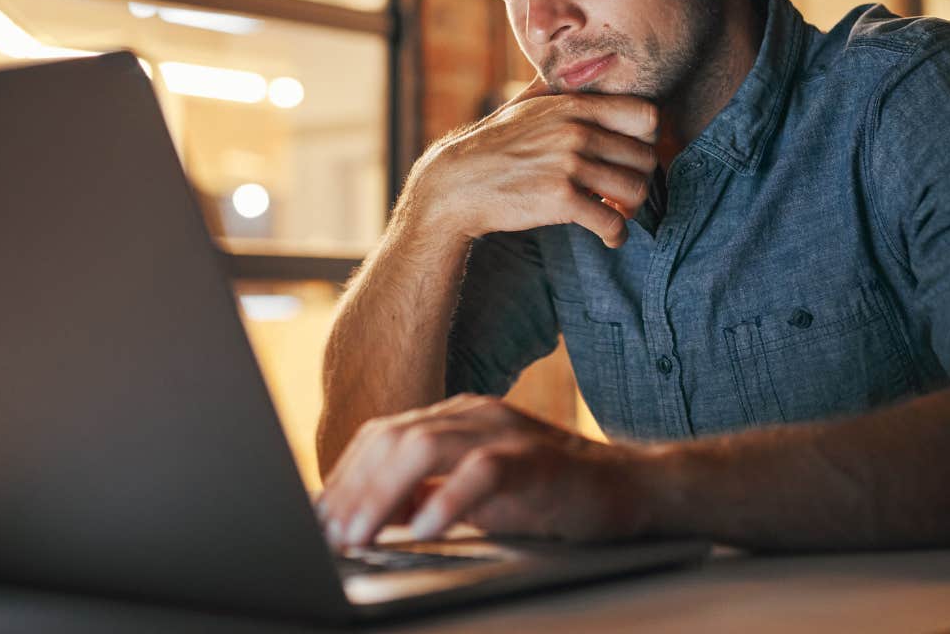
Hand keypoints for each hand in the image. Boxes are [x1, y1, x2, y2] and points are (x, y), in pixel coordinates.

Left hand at [316, 394, 652, 548]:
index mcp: (454, 418)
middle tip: (331, 535)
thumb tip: (365, 514)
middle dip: (354, 489)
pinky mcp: (537, 460)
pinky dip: (450, 499)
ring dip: (384, 495)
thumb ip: (423, 494)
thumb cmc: (548, 494)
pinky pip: (484, 472)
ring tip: (361, 535)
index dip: (345, 477)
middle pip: (394, 437)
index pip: (382, 436)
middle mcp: (474, 414)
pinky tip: (426, 530)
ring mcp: (506, 432)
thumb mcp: (473, 493)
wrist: (629, 489)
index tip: (320, 520)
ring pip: (426, 447)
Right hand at [404, 79, 657, 248]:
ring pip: (635, 190)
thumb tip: (582, 65)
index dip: (647, 139)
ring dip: (632, 209)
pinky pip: (611, 222)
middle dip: (639, 179)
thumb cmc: (494, 144)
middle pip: (645, 158)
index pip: (646, 115)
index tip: (632, 155)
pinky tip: (610, 237)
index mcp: (575, 106)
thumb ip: (557, 86)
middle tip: (624, 193)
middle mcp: (576, 131)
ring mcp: (569, 165)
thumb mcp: (525, 103)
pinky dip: (617, 234)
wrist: (458, 183)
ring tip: (617, 213)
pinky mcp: (560, 200)